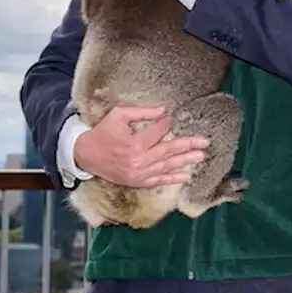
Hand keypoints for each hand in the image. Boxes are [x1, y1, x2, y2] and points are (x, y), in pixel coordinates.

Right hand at [73, 104, 208, 187]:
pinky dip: (172, 179)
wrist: (86, 155)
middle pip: (168, 151)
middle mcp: (138, 161)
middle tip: (205, 142)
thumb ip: (142, 112)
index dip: (167, 124)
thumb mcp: (118, 115)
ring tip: (201, 156)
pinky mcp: (137, 182)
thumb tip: (164, 110)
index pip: (159, 132)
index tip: (172, 119)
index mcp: (134, 144)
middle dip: (188, 145)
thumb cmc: (103, 132)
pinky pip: (158, 181)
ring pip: (167, 167)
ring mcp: (139, 174)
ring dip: (185, 161)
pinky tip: (186, 176)